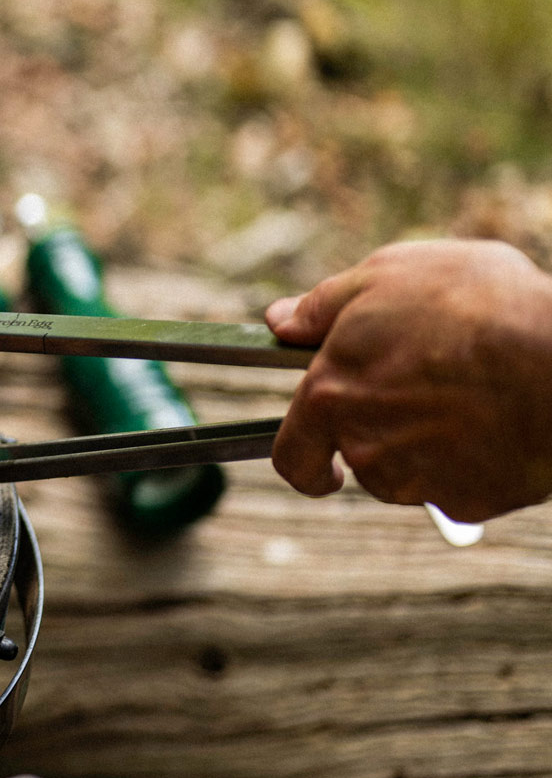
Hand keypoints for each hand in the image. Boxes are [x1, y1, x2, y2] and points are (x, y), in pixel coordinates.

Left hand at [265, 239, 551, 521]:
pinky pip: (459, 488)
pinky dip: (473, 465)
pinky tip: (497, 424)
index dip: (304, 460)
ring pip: (409, 474)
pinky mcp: (468, 502)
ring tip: (470, 395)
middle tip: (425, 393)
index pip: (292, 456)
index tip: (321, 462)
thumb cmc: (475, 305)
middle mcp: (365, 448)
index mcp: (331, 396)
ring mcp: (417, 481)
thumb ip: (322, 306)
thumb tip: (280, 320)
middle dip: (383, 433)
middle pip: (361, 457)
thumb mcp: (387, 276)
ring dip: (428, 447)